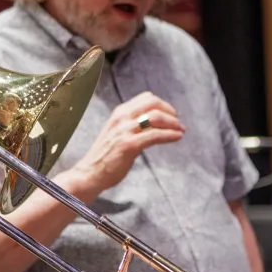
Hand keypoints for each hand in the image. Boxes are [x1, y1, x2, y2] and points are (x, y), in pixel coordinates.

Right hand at [68, 91, 184, 192]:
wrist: (90, 172)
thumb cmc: (105, 155)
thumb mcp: (116, 132)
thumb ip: (131, 124)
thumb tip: (153, 123)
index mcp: (119, 113)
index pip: (146, 98)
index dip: (162, 104)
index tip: (171, 114)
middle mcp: (122, 118)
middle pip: (153, 103)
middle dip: (170, 112)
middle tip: (178, 122)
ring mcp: (125, 131)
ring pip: (156, 117)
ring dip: (173, 123)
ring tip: (180, 130)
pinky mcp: (129, 145)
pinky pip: (155, 135)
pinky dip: (170, 135)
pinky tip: (177, 137)